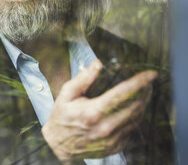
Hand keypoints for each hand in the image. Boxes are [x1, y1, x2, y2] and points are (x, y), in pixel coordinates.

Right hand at [41, 59, 156, 162]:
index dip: (139, 82)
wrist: (59, 144)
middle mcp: (105, 127)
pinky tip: (133, 109)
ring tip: (144, 93)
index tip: (151, 74)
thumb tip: (97, 64)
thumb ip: (83, 79)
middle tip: (148, 82)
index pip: (122, 94)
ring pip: (137, 118)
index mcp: (93, 112)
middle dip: (145, 91)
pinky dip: (135, 117)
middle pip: (135, 106)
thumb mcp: (66, 94)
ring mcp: (112, 139)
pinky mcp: (115, 146)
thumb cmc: (62, 116)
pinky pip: (132, 129)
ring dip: (143, 104)